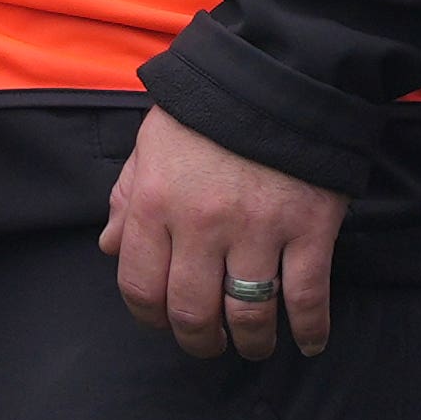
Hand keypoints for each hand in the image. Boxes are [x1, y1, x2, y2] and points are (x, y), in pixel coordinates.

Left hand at [104, 111, 347, 364]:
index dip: (149, 316)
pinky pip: (307, 296)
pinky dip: (309, 330)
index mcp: (155, 203)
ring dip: (249, 341)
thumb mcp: (151, 144)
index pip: (140, 285)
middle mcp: (201, 224)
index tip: (161, 323)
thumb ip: (128, 198)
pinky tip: (307, 342)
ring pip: (248, 313)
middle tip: (208, 343)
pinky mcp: (310, 229)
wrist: (281, 74)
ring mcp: (258, 230)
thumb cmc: (209, 111)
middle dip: (198, 340)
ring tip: (252, 345)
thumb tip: (110, 248)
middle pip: (192, 311)